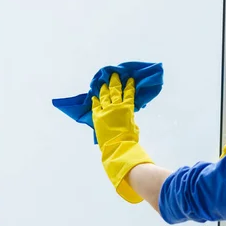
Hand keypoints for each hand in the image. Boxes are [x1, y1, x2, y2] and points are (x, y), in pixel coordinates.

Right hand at [91, 73, 152, 203]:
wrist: (117, 149)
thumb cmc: (110, 148)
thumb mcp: (104, 139)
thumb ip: (106, 131)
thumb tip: (109, 132)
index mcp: (97, 119)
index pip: (95, 105)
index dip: (97, 98)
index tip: (96, 93)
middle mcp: (104, 111)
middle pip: (104, 96)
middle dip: (105, 87)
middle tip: (106, 79)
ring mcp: (114, 108)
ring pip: (115, 92)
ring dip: (115, 83)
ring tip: (116, 75)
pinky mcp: (125, 108)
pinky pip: (128, 95)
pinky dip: (129, 87)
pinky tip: (130, 80)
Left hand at [91, 73, 137, 148]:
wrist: (117, 146)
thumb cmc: (130, 139)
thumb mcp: (134, 126)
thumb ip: (130, 118)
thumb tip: (128, 117)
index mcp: (127, 108)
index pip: (129, 93)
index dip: (130, 85)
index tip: (129, 79)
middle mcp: (116, 106)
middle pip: (115, 90)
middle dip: (115, 81)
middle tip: (114, 75)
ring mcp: (105, 110)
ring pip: (104, 95)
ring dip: (104, 88)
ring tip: (103, 83)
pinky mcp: (97, 116)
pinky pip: (95, 106)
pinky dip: (95, 100)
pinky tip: (94, 97)